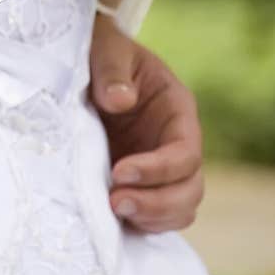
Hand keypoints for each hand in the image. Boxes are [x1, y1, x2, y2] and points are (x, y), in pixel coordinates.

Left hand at [90, 13, 203, 231]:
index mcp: (176, 111)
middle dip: (157, 202)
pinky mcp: (138, 184)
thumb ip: (112, 70)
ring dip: (150, 218)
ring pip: (178, 208)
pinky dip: (139, 224)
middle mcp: (174, 143)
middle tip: (115, 202)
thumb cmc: (100, 51)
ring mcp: (158, 167)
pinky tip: (109, 221)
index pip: (185, 152)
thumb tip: (120, 101)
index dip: (158, 168)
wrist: (84, 63)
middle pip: (190, 188)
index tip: (119, 172)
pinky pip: (154, 215)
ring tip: (111, 213)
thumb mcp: (106, 49)